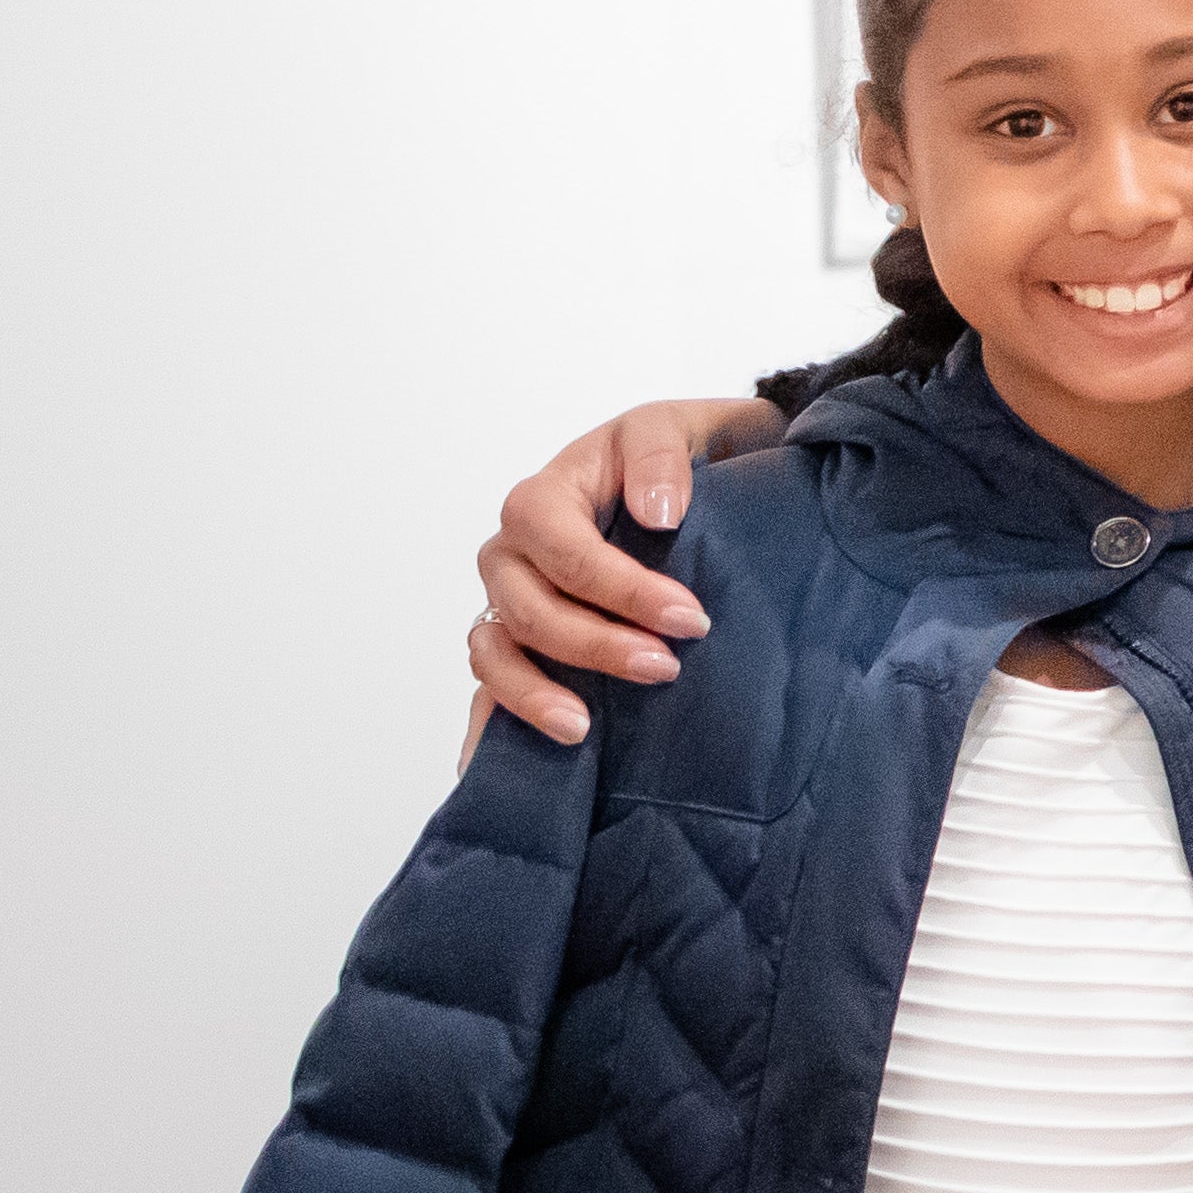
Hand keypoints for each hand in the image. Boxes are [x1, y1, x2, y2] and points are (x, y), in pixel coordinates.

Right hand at [462, 399, 781, 742]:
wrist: (707, 481)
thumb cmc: (686, 452)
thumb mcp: (683, 425)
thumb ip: (661, 451)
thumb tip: (656, 514)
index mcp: (547, 497)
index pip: (562, 548)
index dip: (621, 588)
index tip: (689, 617)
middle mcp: (516, 554)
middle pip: (527, 608)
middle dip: (593, 645)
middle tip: (665, 668)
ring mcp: (511, 603)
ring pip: (494, 652)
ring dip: (533, 693)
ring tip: (584, 730)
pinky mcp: (522, 646)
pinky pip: (489, 687)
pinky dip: (488, 724)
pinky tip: (485, 766)